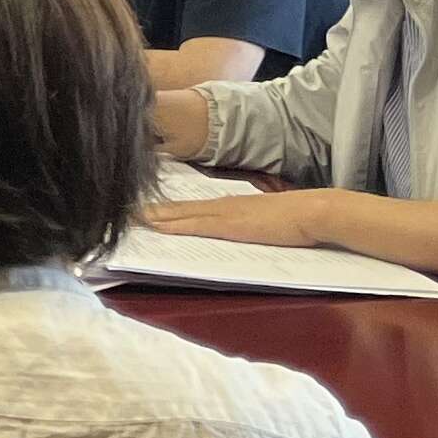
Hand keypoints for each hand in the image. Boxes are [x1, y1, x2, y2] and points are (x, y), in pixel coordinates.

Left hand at [142, 185, 342, 247]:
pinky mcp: (228, 224)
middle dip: (151, 211)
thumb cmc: (297, 219)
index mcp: (230, 205)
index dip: (167, 209)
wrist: (315, 212)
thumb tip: (243, 232)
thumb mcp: (267, 221)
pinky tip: (153, 225)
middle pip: (178, 208)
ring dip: (153, 216)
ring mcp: (223, 213)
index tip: (144, 210)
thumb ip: (250, 225)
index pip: (191, 207)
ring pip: (179, 213)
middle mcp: (221, 205)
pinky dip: (171, 224)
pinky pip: (192, 224)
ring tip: (128, 216)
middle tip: (123, 211)